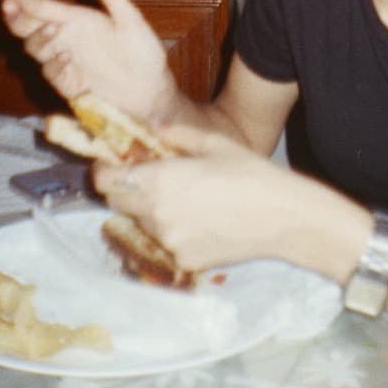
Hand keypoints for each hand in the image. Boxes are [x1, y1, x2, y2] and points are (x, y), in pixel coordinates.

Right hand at [0, 0, 176, 120]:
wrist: (153, 91)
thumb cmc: (144, 52)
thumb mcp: (129, 18)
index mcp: (78, 20)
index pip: (43, 6)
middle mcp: (67, 39)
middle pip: (28, 27)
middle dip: (16, 17)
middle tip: (9, 6)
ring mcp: (65, 62)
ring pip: (35, 48)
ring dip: (38, 38)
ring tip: (53, 28)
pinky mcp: (69, 84)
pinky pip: (51, 74)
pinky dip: (55, 65)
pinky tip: (68, 59)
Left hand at [94, 123, 319, 272]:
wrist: (283, 217)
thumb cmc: (250, 173)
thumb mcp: (214, 143)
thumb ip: (177, 134)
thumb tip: (153, 127)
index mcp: (160, 181)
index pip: (106, 180)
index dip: (104, 170)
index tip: (112, 162)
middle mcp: (156, 215)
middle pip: (118, 202)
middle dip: (125, 187)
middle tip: (147, 176)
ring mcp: (169, 242)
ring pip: (142, 222)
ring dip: (148, 208)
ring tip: (181, 196)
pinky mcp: (183, 260)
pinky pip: (165, 241)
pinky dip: (172, 229)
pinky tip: (199, 219)